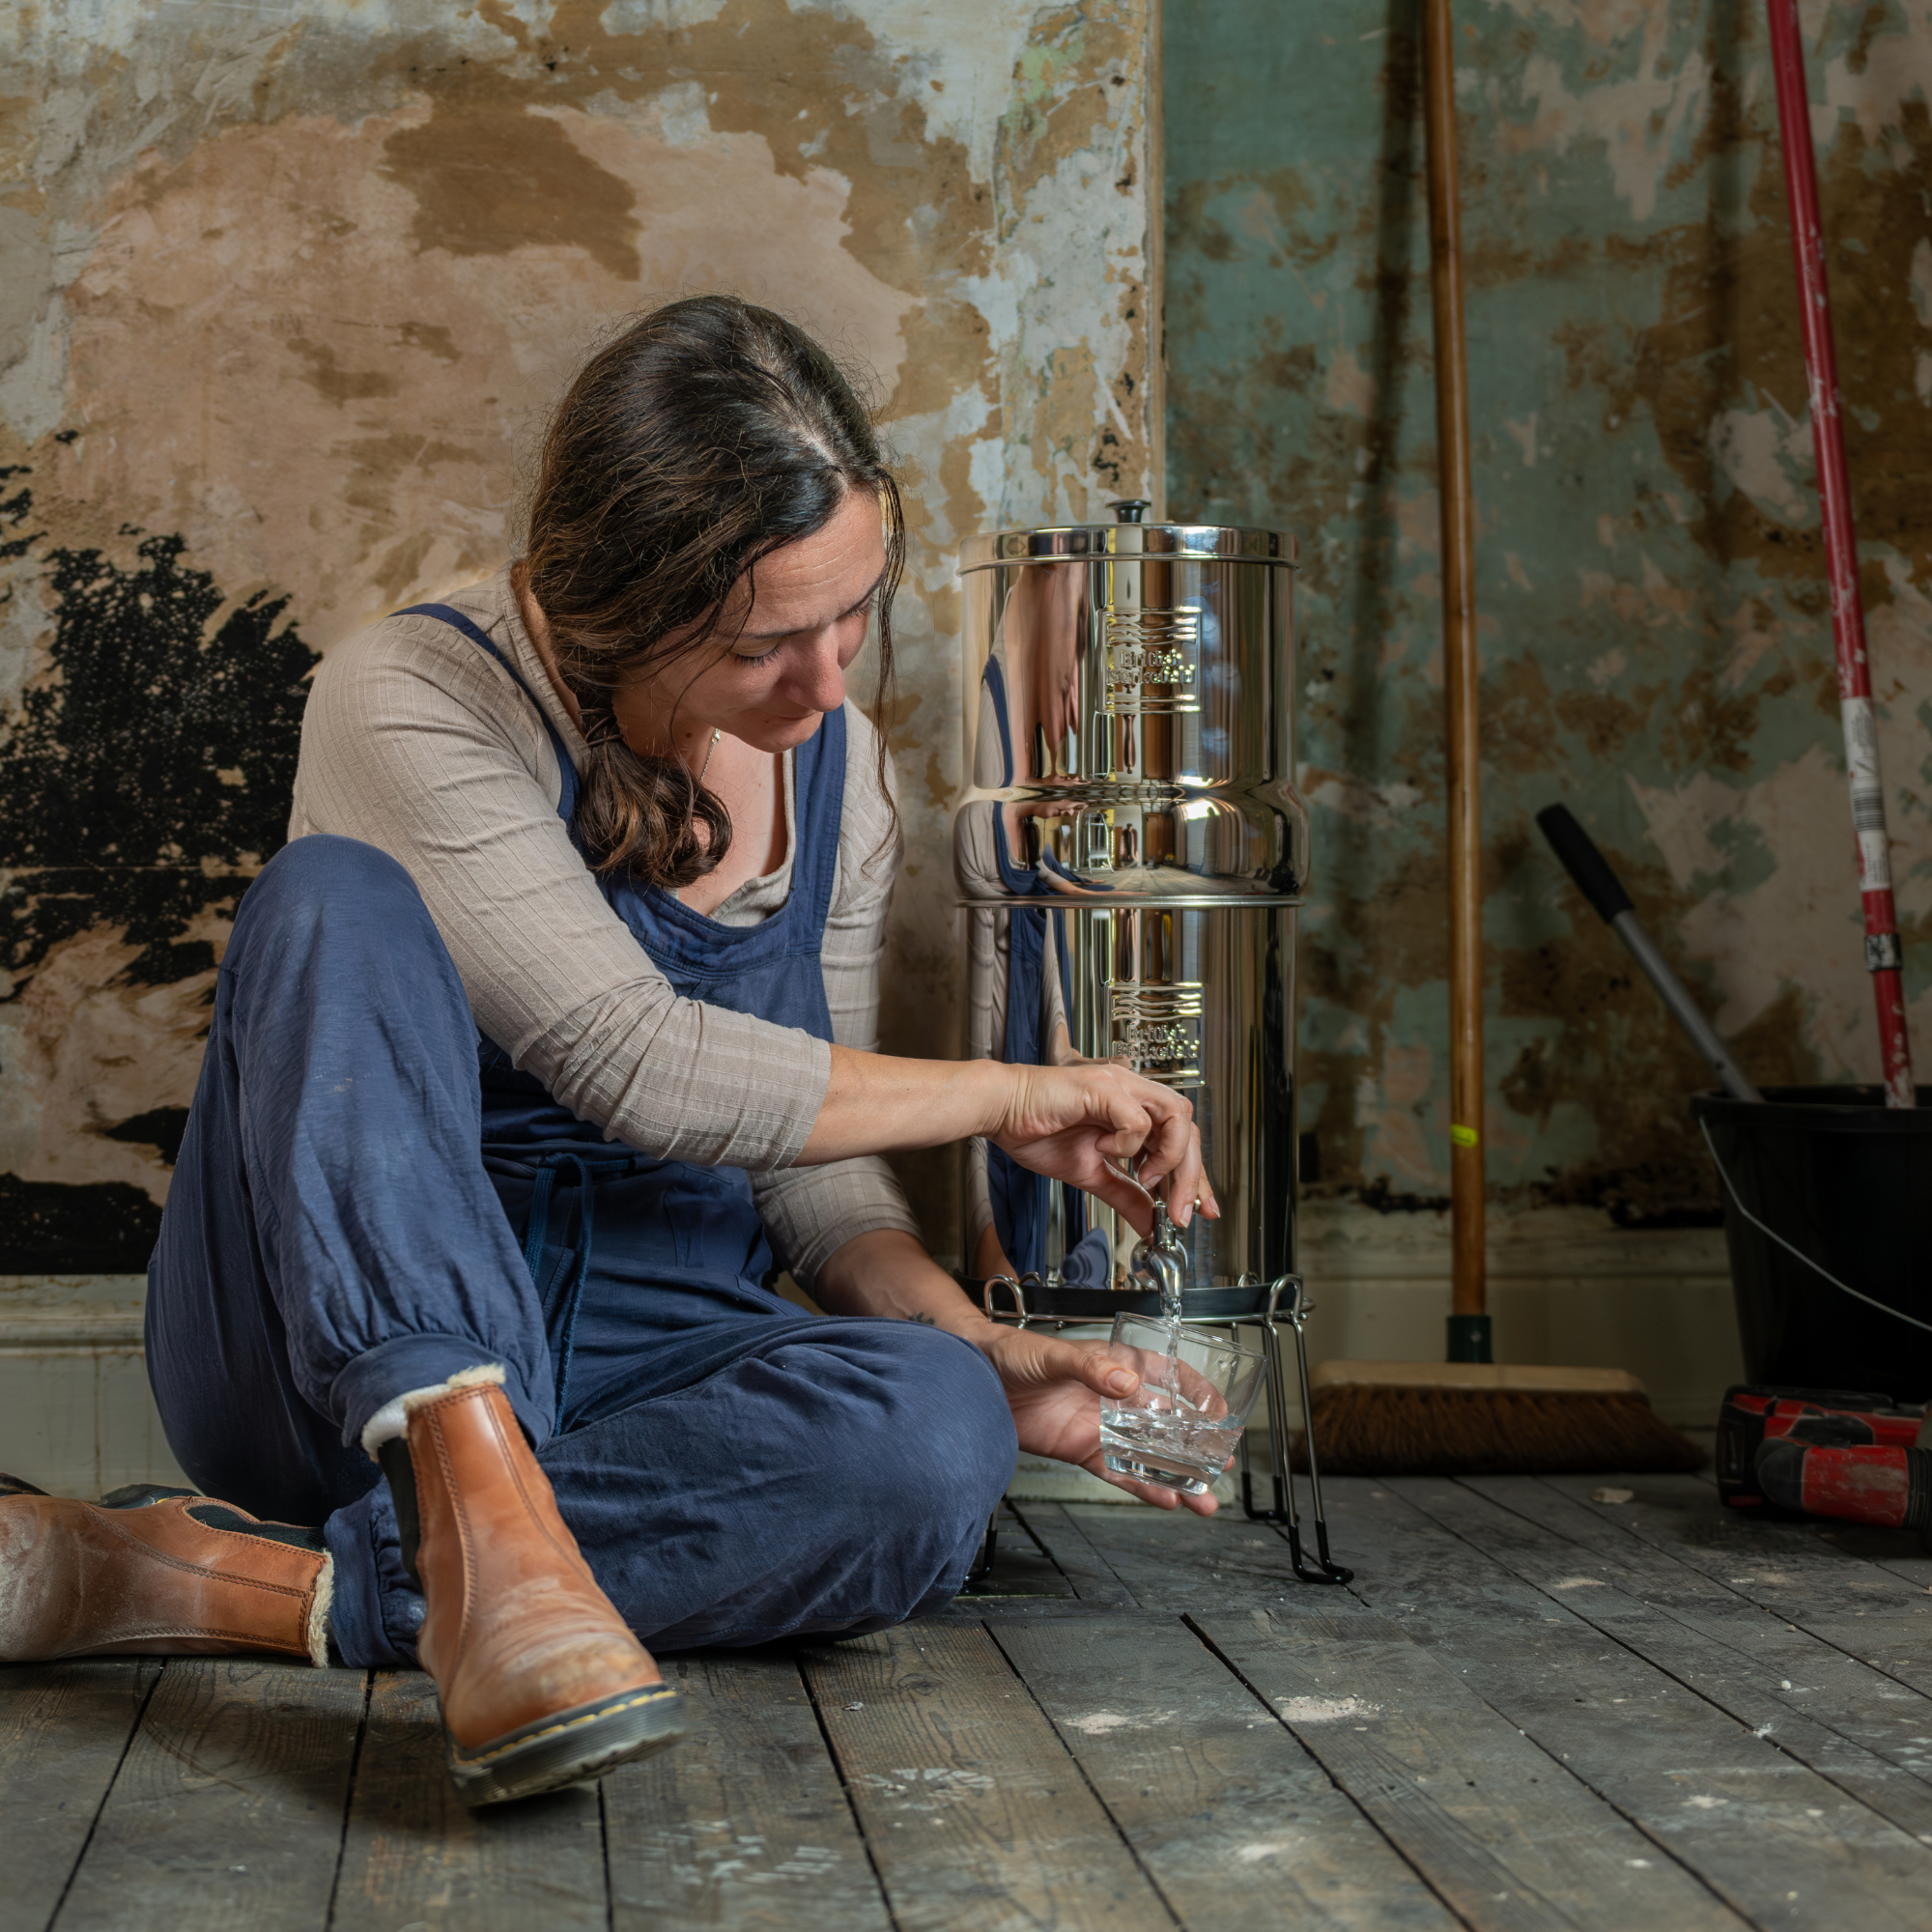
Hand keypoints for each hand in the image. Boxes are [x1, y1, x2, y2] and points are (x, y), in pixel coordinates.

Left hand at [971, 1321, 1220, 1515]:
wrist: (974, 1380)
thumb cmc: (1012, 1354)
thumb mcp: (1053, 1355)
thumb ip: (1089, 1368)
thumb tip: (1125, 1382)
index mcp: (1115, 1364)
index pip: (1168, 1376)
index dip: (1197, 1393)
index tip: (1220, 1412)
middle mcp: (1115, 1397)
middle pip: (1166, 1423)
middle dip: (1196, 1445)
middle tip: (1222, 1464)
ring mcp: (1101, 1427)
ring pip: (1148, 1454)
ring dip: (1177, 1476)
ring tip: (1205, 1498)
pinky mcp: (1083, 1450)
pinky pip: (1119, 1472)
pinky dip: (1143, 1486)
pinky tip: (1167, 1499)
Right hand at [987, 1061, 1217, 1235]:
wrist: (1000, 1112)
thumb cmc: (1036, 1131)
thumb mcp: (1091, 1175)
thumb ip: (1126, 1196)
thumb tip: (1151, 1224)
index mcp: (1134, 1110)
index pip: (1183, 1139)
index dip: (1197, 1176)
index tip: (1202, 1209)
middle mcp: (1133, 1092)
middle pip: (1188, 1128)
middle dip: (1190, 1177)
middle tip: (1181, 1213)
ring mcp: (1121, 1086)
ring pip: (1175, 1116)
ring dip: (1169, 1157)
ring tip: (1147, 1180)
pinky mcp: (1103, 1088)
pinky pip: (1137, 1119)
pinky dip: (1128, 1143)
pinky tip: (1104, 1149)